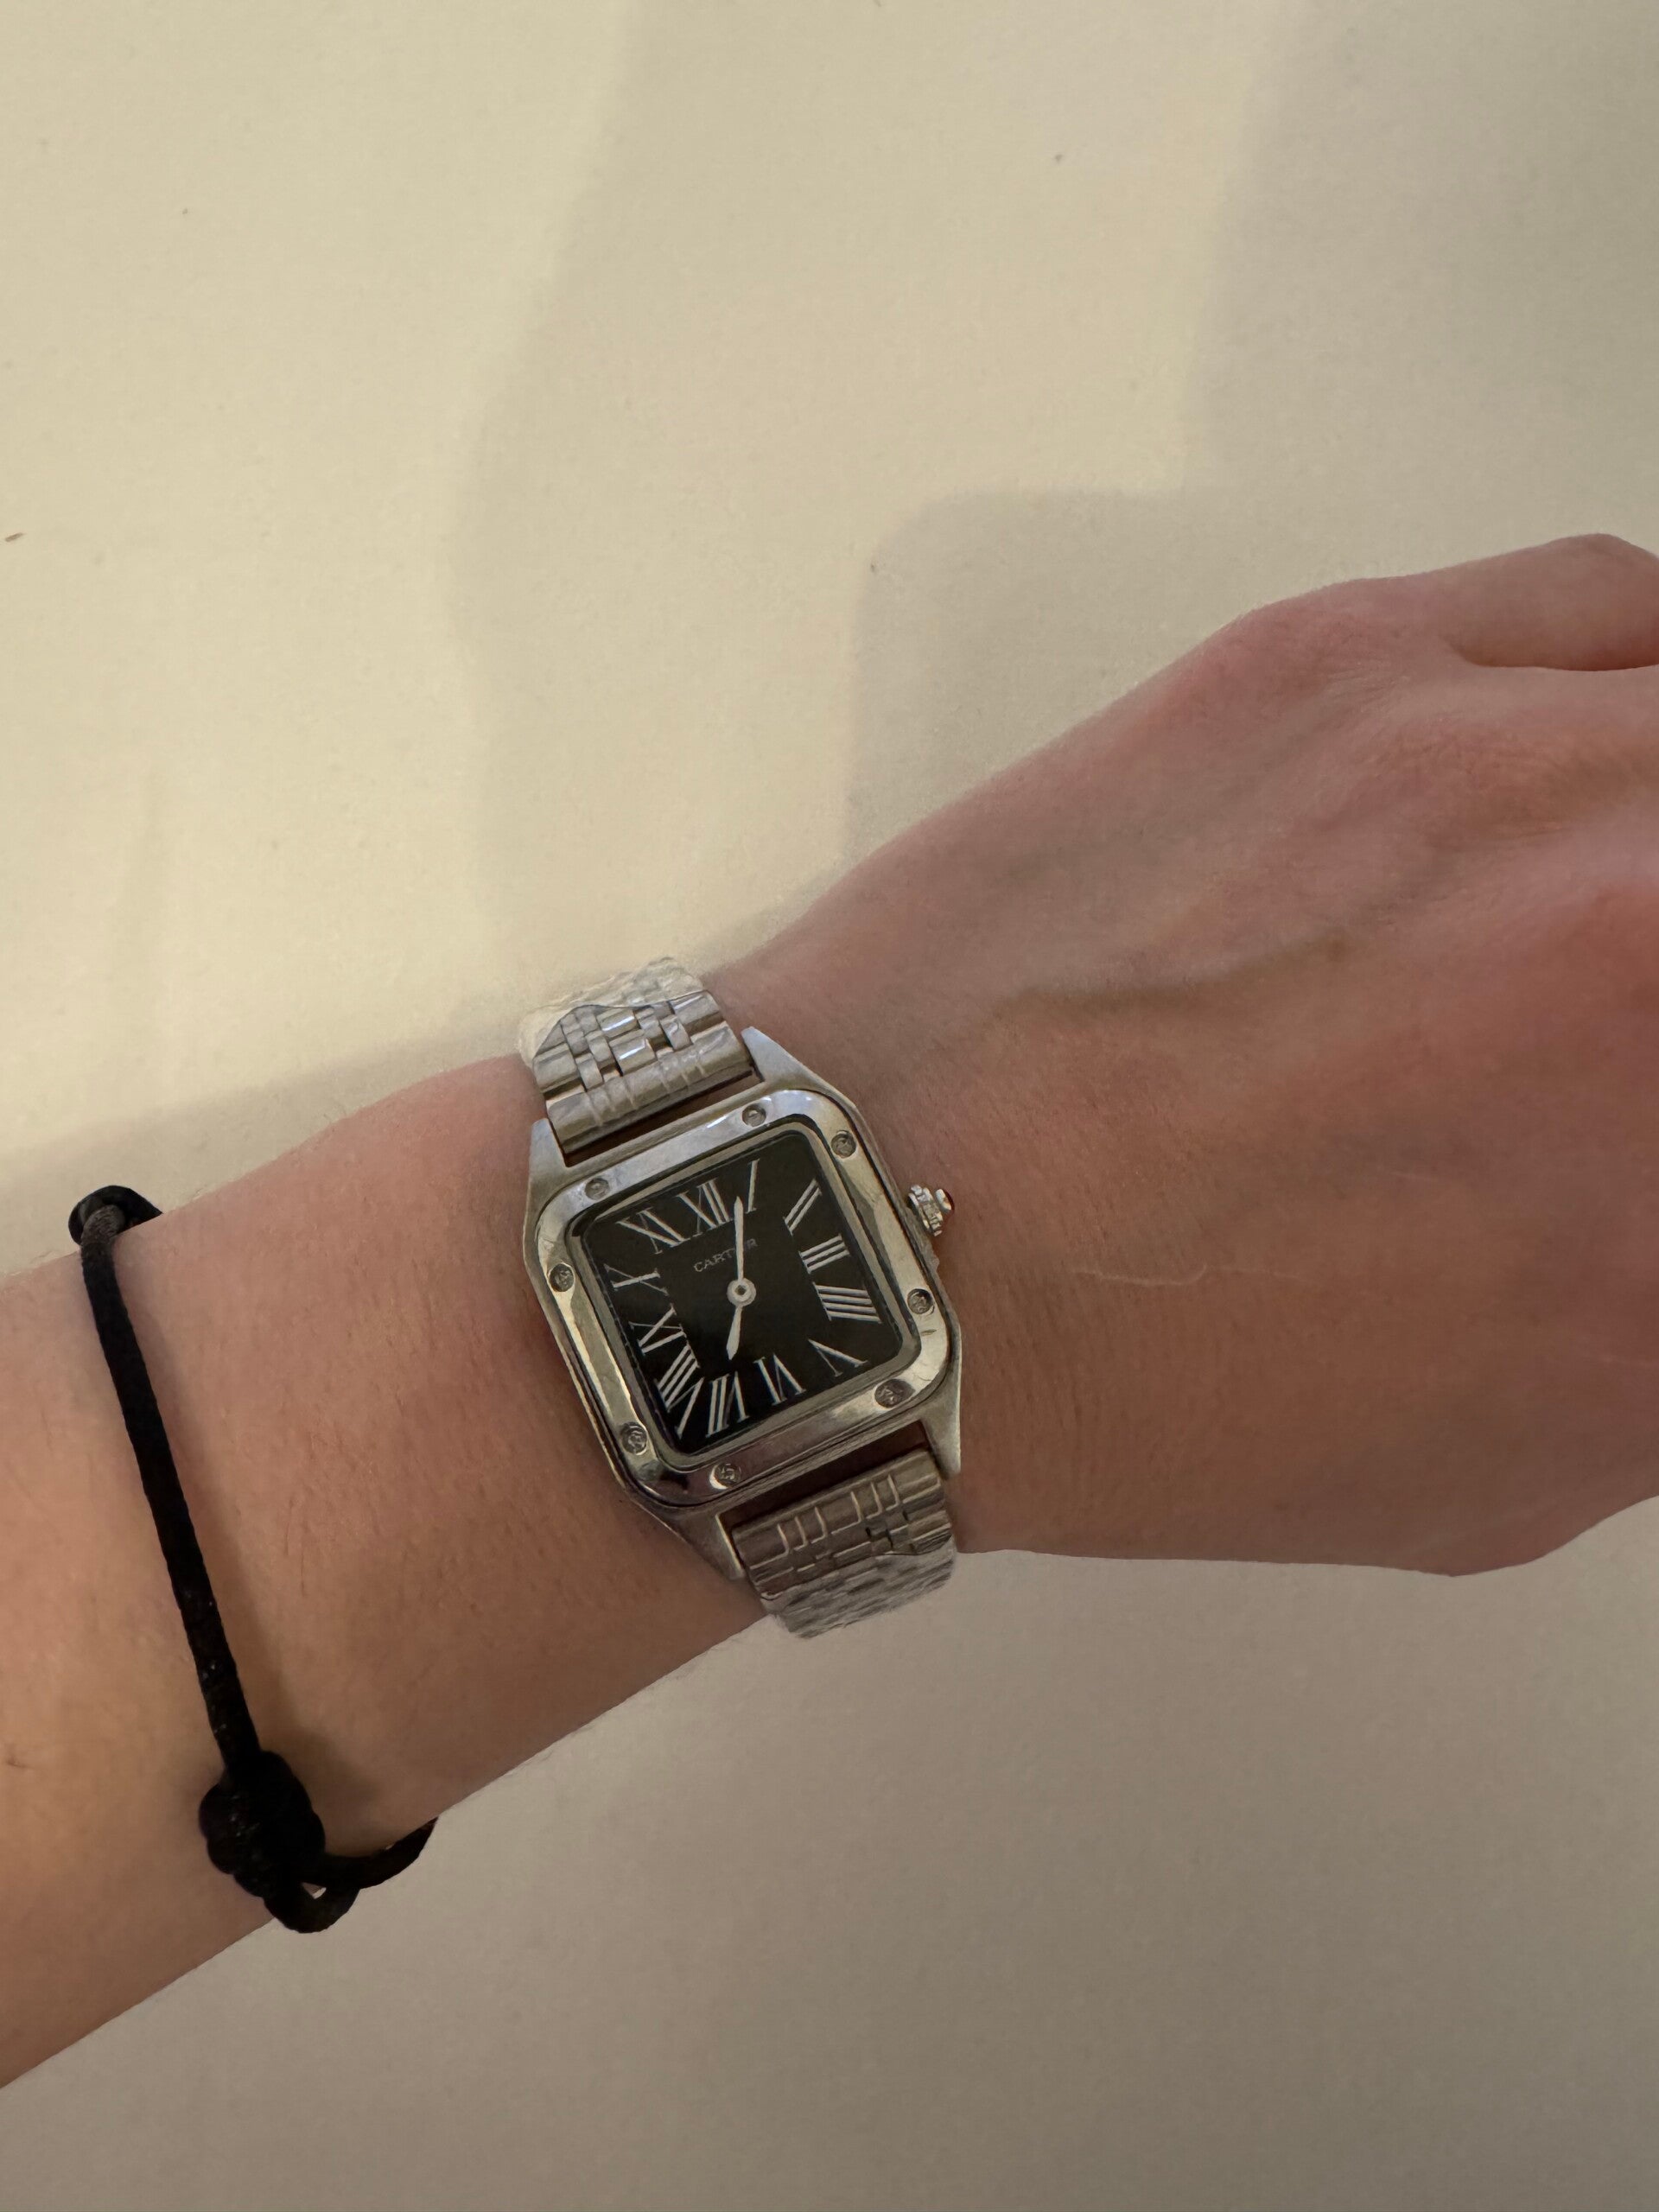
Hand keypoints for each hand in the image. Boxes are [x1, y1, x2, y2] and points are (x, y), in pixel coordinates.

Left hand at [719, 535, 1658, 1576]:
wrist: (873, 1239)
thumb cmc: (1171, 1397)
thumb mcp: (1531, 1451)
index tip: (1653, 1139)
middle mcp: (1646, 927)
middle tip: (1616, 1035)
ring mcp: (1514, 753)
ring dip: (1657, 827)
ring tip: (1598, 902)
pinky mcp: (1353, 652)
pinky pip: (1617, 605)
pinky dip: (1645, 682)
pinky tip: (1609, 753)